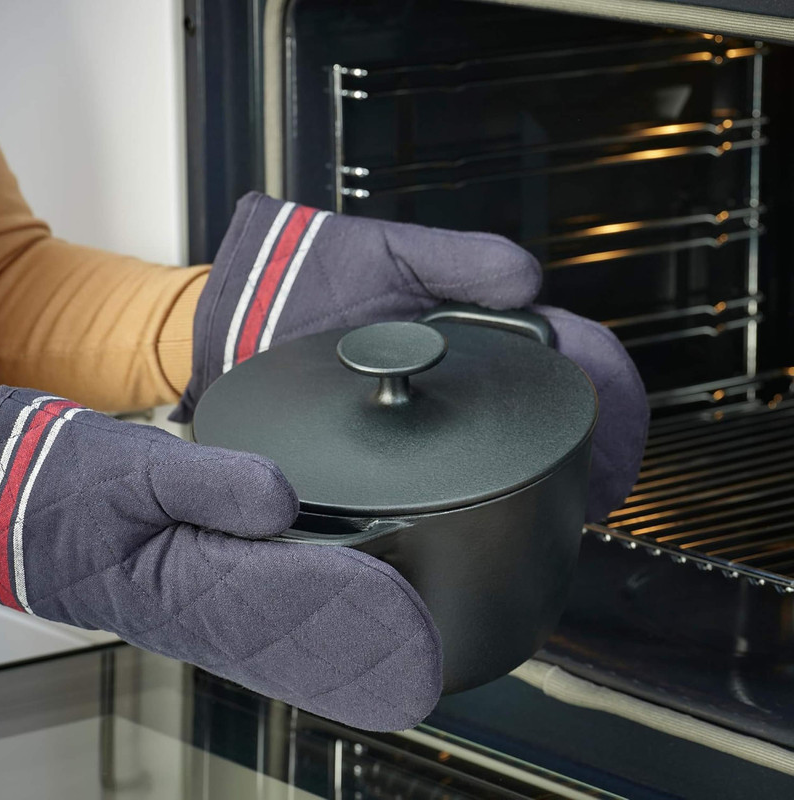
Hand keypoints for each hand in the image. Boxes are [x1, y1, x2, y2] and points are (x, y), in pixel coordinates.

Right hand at [0, 387, 440, 730]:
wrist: (25, 512)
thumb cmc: (71, 491)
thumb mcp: (132, 469)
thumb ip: (208, 483)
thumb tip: (281, 500)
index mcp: (180, 583)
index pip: (281, 599)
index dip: (346, 603)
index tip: (402, 603)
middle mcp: (199, 615)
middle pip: (294, 645)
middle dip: (362, 652)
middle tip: (423, 658)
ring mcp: (202, 619)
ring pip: (285, 651)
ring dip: (347, 658)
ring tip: (404, 659)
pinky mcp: (206, 606)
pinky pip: (268, 638)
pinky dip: (313, 647)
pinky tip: (347, 647)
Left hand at [173, 194, 646, 519]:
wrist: (245, 322)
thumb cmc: (312, 277)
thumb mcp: (390, 253)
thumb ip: (456, 259)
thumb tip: (529, 281)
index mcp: (483, 322)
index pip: (574, 350)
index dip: (609, 386)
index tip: (619, 421)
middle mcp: (471, 369)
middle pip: (565, 408)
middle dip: (603, 443)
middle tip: (610, 481)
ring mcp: (444, 409)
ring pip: (527, 443)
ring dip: (569, 473)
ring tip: (585, 505)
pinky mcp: (410, 444)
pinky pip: (472, 469)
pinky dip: (514, 491)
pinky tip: (529, 509)